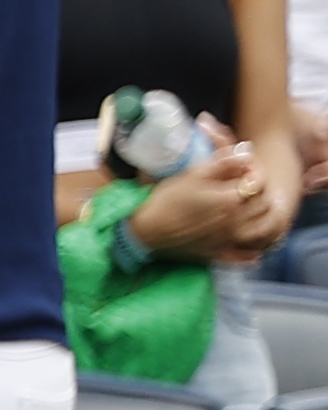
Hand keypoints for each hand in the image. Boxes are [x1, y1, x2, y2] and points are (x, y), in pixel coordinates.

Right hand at [133, 135, 280, 258]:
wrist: (144, 232)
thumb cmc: (166, 200)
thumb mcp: (194, 173)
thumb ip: (224, 160)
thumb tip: (246, 152)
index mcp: (232, 199)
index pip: (259, 180)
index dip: (253, 171)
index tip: (241, 168)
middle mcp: (236, 221)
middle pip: (265, 204)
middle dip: (258, 192)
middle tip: (244, 186)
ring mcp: (228, 240)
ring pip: (261, 228)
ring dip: (260, 217)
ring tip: (248, 210)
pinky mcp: (218, 254)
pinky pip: (244, 257)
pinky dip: (250, 253)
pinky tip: (248, 246)